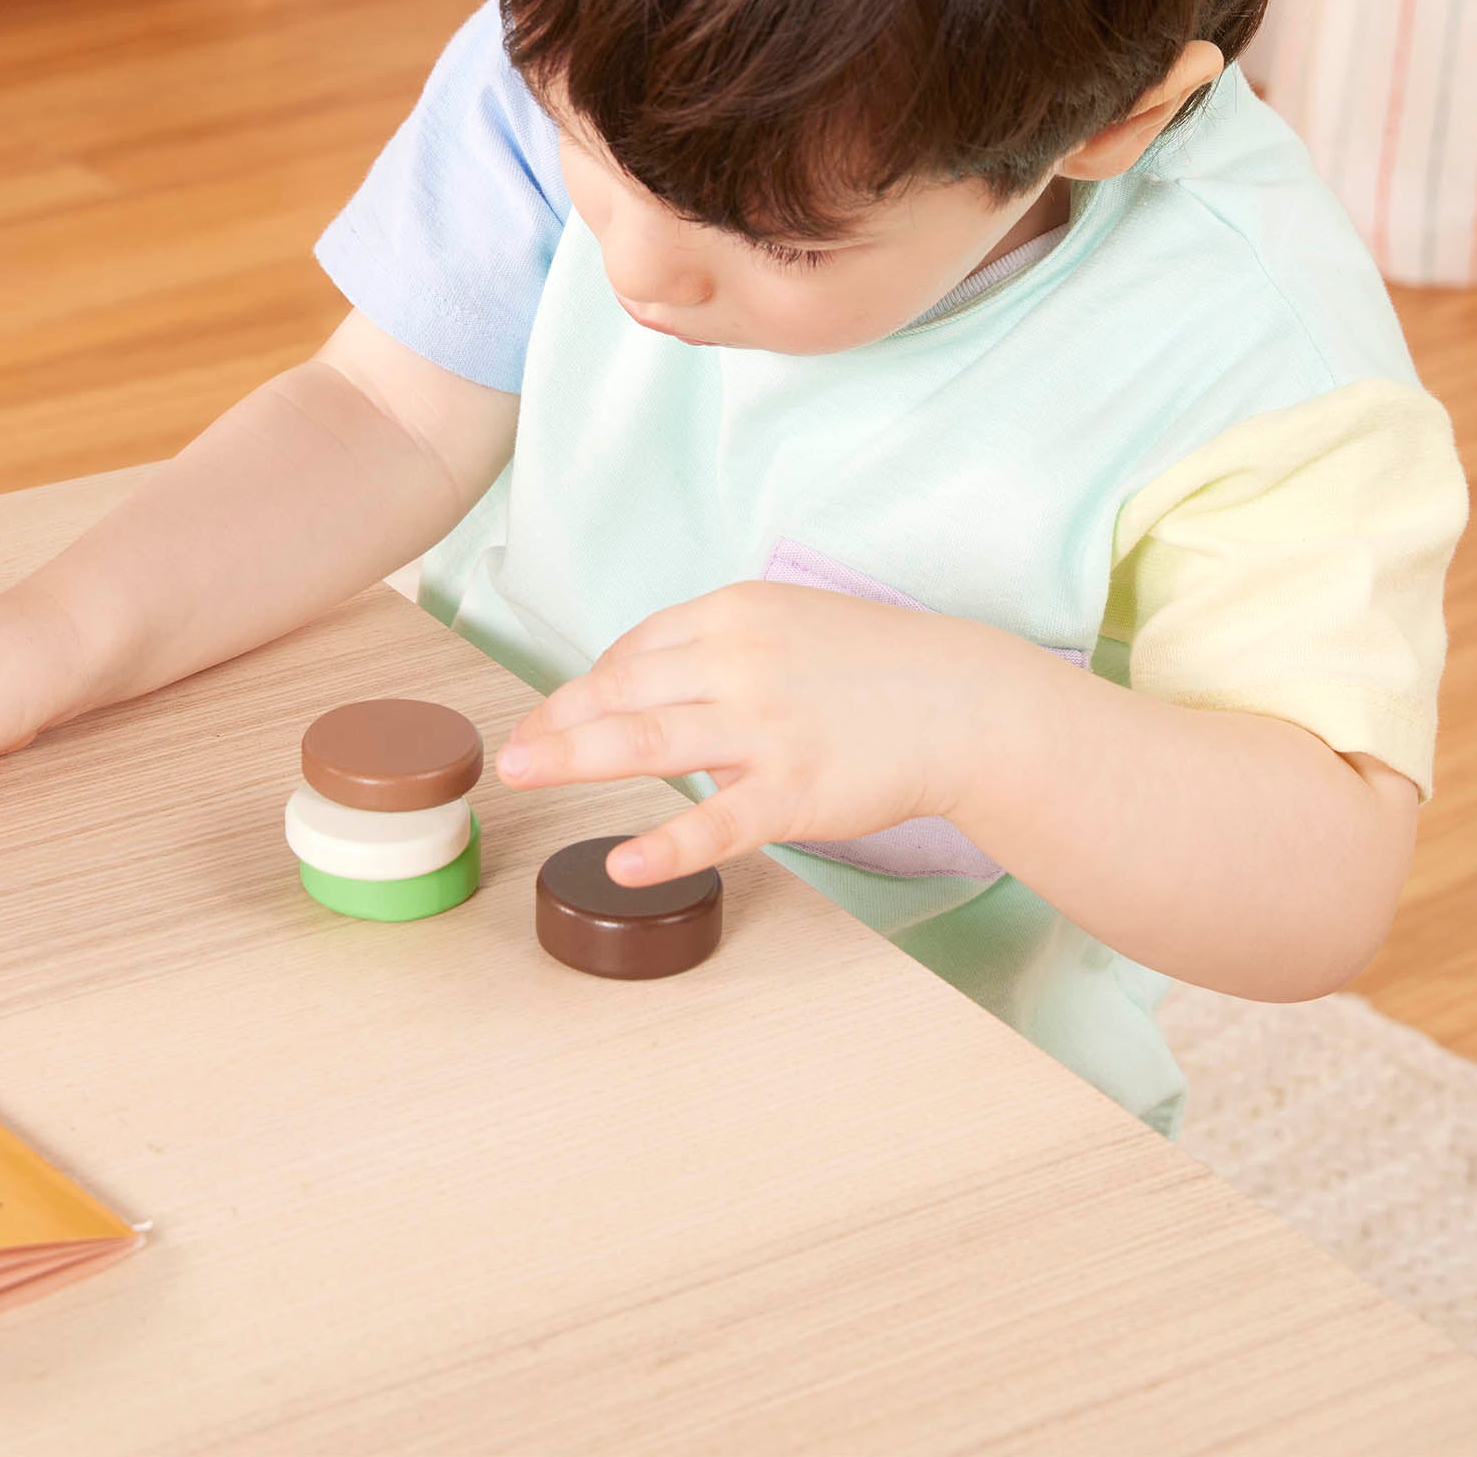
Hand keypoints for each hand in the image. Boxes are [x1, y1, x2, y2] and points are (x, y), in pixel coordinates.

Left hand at [493, 582, 1047, 885]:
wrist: (968, 701)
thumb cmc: (876, 666)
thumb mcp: (790, 624)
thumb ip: (718, 648)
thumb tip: (647, 684)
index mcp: (734, 614)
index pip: (634, 649)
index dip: (587, 687)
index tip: (557, 718)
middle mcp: (740, 662)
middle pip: (623, 688)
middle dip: (557, 719)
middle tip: (508, 750)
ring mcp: (766, 728)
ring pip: (650, 740)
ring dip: (574, 756)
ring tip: (521, 773)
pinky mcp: (796, 791)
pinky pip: (718, 823)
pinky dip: (666, 844)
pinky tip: (623, 862)